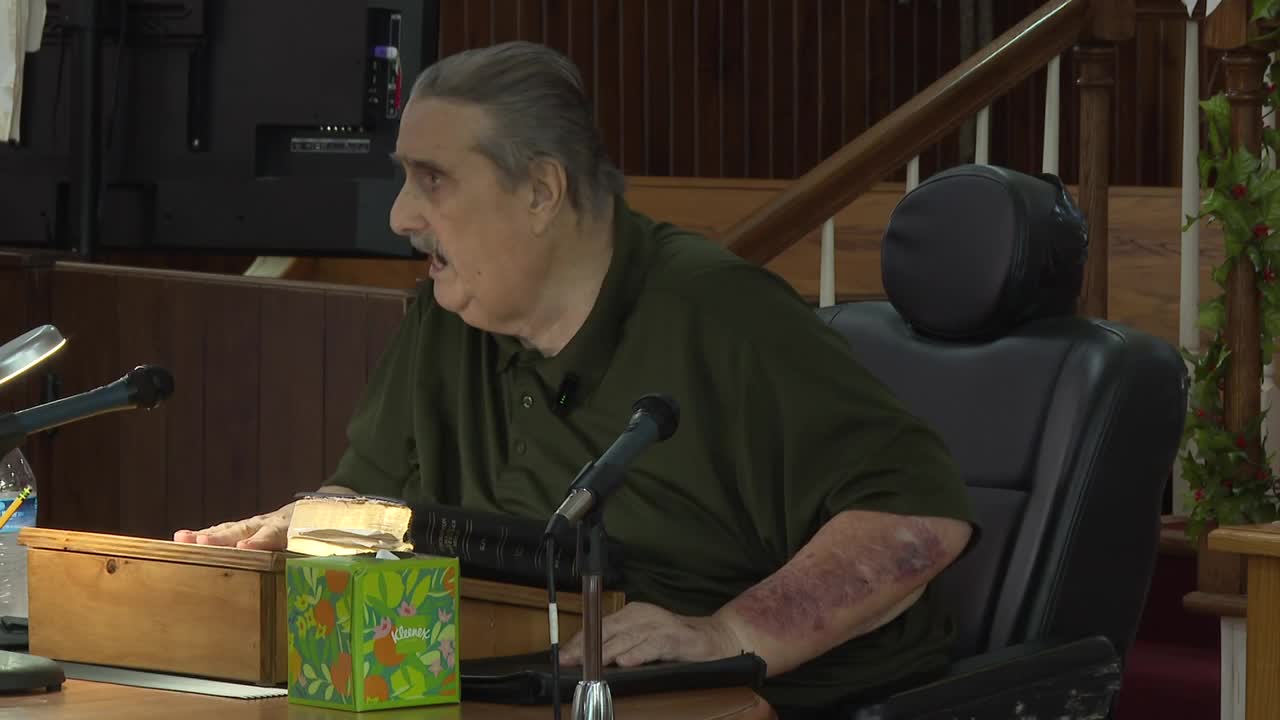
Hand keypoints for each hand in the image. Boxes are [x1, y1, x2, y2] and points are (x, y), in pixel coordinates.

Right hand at [173, 484, 356, 549]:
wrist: (329, 505)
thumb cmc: (334, 529)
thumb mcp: (341, 540)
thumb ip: (340, 554)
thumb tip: (345, 570)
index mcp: (298, 526)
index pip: (279, 533)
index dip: (263, 541)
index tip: (247, 548)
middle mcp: (274, 522)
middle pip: (248, 529)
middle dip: (224, 537)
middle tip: (200, 541)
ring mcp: (260, 523)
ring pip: (234, 528)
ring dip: (209, 535)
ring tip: (182, 538)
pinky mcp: (251, 527)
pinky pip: (228, 531)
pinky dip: (208, 535)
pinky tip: (184, 541)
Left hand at [559, 602, 743, 668]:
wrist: (715, 639)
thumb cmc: (674, 642)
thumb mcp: (643, 639)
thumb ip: (621, 644)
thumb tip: (588, 658)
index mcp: (634, 613)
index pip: (601, 625)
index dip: (582, 640)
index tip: (565, 655)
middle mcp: (645, 615)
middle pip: (610, 630)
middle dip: (588, 647)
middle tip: (571, 661)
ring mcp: (660, 625)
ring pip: (628, 637)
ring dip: (608, 651)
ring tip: (591, 662)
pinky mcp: (675, 638)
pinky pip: (653, 646)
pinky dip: (639, 653)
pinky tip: (626, 662)